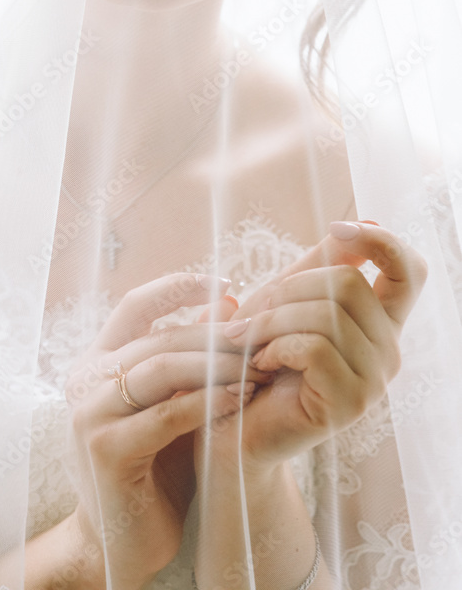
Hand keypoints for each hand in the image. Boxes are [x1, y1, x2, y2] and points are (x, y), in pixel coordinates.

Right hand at [63, 273, 270, 589]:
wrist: (123, 542)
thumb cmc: (154, 469)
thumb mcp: (172, 403)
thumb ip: (190, 359)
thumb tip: (228, 303)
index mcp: (96, 362)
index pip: (134, 305)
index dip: (179, 287)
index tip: (226, 284)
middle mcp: (85, 380)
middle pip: (158, 337)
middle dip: (216, 336)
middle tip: (261, 336)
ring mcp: (89, 414)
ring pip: (161, 368)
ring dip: (217, 365)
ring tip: (258, 367)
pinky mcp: (105, 450)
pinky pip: (167, 413)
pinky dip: (208, 401)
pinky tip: (240, 398)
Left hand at [198, 220, 427, 477]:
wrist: (232, 424)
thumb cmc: (258, 357)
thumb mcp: (289, 301)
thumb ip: (323, 265)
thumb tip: (370, 218)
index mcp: (380, 323)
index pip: (410, 270)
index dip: (381, 240)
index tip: (337, 229)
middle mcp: (389, 351)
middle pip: (348, 283)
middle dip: (288, 289)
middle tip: (255, 314)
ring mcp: (374, 380)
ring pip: (326, 314)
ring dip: (271, 320)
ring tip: (247, 340)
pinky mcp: (349, 404)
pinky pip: (313, 348)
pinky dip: (274, 347)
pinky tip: (259, 364)